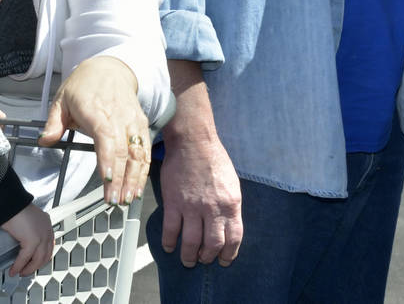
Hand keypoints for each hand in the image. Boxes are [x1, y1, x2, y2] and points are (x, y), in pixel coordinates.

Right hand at [1, 203, 53, 276]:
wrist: (10, 203)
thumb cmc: (15, 209)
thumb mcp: (28, 220)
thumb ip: (30, 230)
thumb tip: (24, 242)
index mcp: (46, 224)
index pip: (49, 246)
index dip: (42, 257)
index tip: (35, 263)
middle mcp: (46, 230)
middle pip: (45, 255)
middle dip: (36, 266)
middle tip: (27, 271)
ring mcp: (41, 236)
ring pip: (38, 260)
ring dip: (28, 269)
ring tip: (21, 272)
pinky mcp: (32, 240)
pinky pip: (25, 258)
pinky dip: (19, 266)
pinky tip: (14, 269)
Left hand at [38, 56, 149, 206]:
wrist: (110, 68)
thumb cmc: (85, 85)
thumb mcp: (62, 98)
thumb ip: (53, 121)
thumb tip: (45, 140)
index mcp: (96, 111)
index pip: (106, 138)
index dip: (108, 161)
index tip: (107, 181)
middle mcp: (118, 117)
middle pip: (124, 151)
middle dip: (120, 179)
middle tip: (113, 201)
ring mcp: (133, 121)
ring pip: (138, 153)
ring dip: (135, 178)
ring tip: (127, 199)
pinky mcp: (141, 125)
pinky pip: (145, 150)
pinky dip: (144, 170)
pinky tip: (137, 187)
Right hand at [158, 127, 242, 267]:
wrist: (193, 142)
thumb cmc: (214, 160)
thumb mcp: (232, 184)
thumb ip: (230, 206)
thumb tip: (226, 226)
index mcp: (231, 203)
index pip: (234, 237)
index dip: (230, 253)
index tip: (224, 260)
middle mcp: (213, 208)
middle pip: (213, 244)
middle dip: (208, 257)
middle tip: (203, 260)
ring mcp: (192, 206)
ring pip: (191, 242)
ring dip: (189, 256)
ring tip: (188, 260)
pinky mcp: (173, 202)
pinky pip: (171, 230)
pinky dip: (170, 242)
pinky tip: (170, 247)